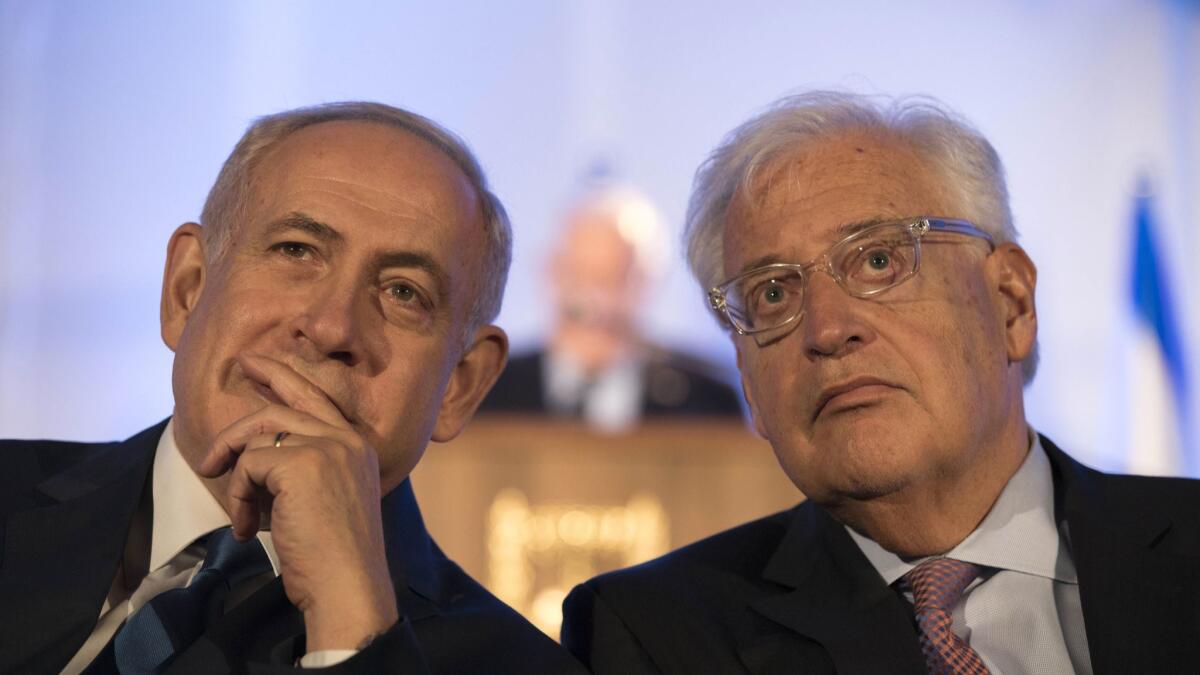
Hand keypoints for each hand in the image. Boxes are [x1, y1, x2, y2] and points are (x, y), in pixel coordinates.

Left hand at [197, 352, 399, 650]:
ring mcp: (327, 446)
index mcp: (358, 446)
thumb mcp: (324, 500)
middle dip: (236, 427)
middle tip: (209, 457)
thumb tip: (253, 453)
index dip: (281, 375)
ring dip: (235, 472)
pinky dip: (238, 496)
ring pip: (259, 434)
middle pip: (280, 407)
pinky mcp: (302, 462)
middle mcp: (347, 438)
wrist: (347, 585)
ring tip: (237, 511)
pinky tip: (249, 527)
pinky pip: (248, 465)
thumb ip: (305, 468)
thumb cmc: (332, 557)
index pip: (315, 397)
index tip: (252, 363)